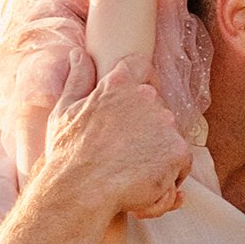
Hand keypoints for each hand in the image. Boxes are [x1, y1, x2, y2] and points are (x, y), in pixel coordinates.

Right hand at [41, 59, 191, 223]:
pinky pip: (180, 166)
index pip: (141, 67)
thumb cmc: (68, 154)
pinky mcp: (179, 150)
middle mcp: (148, 97)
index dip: (143, 81)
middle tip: (123, 157)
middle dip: (146, 133)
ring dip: (156, 157)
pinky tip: (144, 188)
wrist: (81, 191)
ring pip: (169, 140)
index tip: (136, 106)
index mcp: (120, 83)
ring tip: (131, 176)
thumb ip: (78, 78)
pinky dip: (167, 179)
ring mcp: (166, 123)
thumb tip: (78, 52)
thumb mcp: (64, 111)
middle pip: (158, 111)